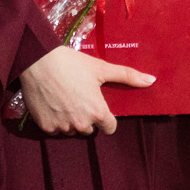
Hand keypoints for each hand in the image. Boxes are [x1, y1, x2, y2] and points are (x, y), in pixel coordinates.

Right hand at [19, 46, 152, 135]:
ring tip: (64, 98)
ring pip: (72, 130)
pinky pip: (55, 129)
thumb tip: (152, 80)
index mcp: (97, 112)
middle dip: (87, 117)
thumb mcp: (100, 68)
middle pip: (90, 129)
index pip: (110, 127)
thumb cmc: (71, 63)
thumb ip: (127, 76)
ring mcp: (63, 126)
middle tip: (78, 97)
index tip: (97, 104)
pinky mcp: (46, 127)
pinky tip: (52, 103)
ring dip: (70, 119)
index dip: (105, 116)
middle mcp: (81, 123)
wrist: (37, 60)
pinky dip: (54, 120)